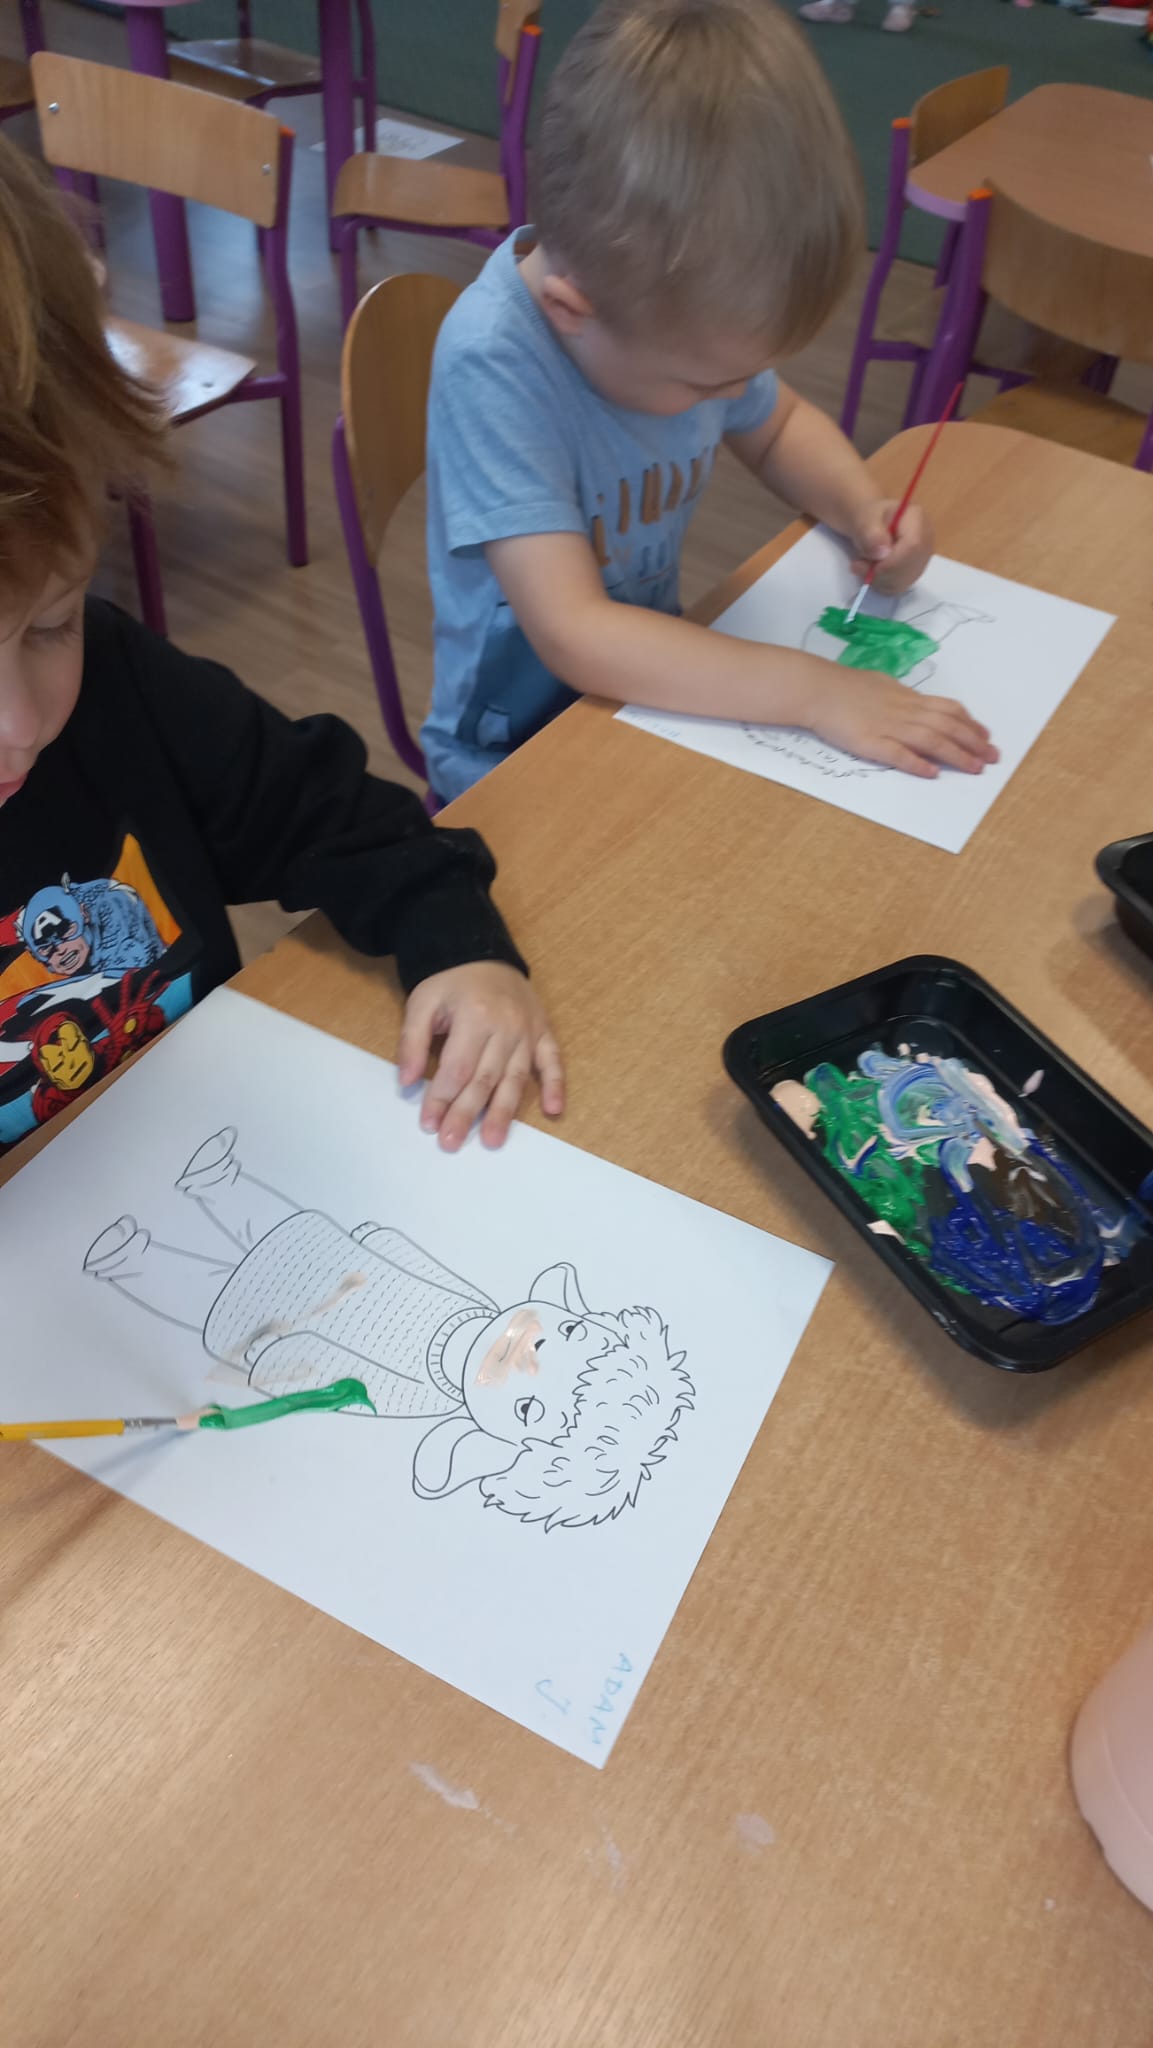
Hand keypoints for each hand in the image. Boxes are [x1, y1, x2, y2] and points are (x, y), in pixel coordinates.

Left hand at [398, 961, 564, 1151]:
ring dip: (504, 1112)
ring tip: (493, 1140)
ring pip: (515, 1078)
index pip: (457, 1069)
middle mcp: (505, 1026)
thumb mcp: (421, 1003)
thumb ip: (412, 1042)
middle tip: (451, 1142)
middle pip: (484, 1079)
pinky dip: (555, 1085)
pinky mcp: (543, 1031)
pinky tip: (553, 1110)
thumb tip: (405, 1082)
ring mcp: (528, 1030)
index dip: (441, 1099)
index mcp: (474, 1016)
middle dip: (466, 1114)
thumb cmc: (450, 982)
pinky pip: (553, 1061)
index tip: (428, 1124)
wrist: (483, 952)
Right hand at [808, 666, 999, 779]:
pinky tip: (932, 774)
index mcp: (908, 698)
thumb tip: (919, 705)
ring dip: (956, 755)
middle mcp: (904, 712)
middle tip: (993, 757)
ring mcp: (888, 727)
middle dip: (974, 742)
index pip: (948, 709)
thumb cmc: (846, 686)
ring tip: (975, 768)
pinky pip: (898, 754)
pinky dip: (917, 763)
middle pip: (947, 726)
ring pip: (931, 740)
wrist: (817, 689)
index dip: (971, 724)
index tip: (986, 736)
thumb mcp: (882, 685)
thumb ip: (902, 698)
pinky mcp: (870, 742)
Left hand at [848, 498, 933, 595]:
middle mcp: (926, 540)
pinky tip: (870, 571)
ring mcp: (921, 559)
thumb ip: (870, 533)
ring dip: (876, 579)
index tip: (863, 563)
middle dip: (880, 572)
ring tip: (861, 564)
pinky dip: (879, 584)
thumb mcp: (861, 517)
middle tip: (858, 564)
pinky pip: (897, 588)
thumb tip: (883, 553)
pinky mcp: (912, 573)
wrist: (867, 523)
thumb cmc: (866, 516)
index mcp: (918, 519)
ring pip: (903, 582)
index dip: (890, 562)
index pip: (913, 547)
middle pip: (910, 568)